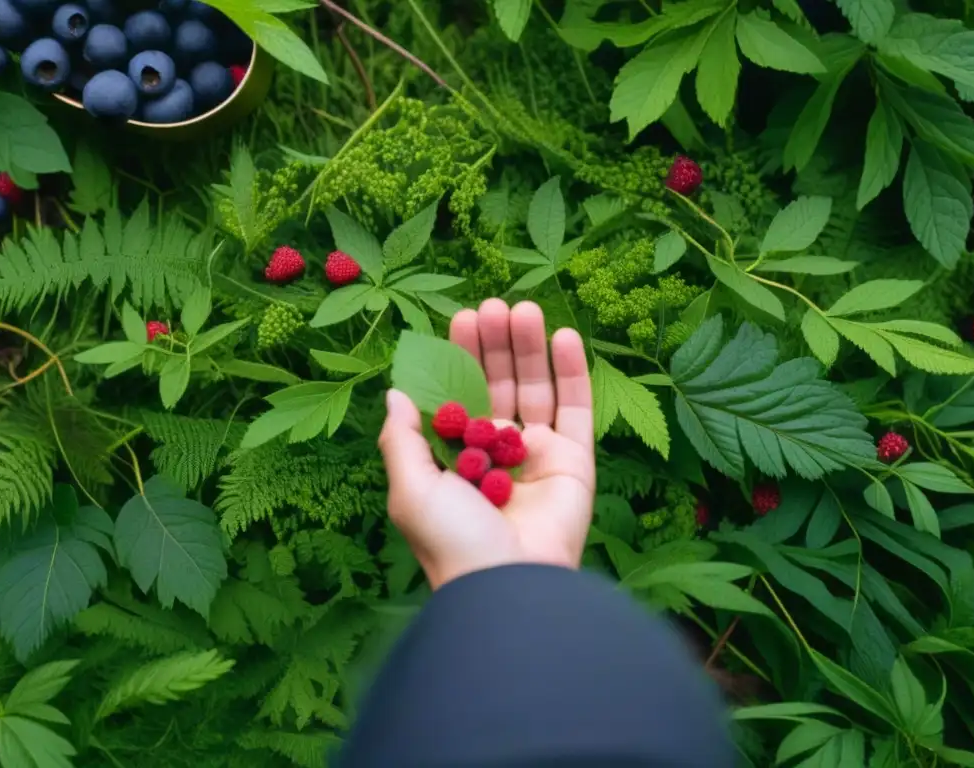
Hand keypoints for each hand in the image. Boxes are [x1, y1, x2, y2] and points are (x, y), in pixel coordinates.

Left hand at [378, 299, 595, 589]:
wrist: (508, 583)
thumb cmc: (451, 538)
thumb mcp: (410, 489)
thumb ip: (403, 438)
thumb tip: (396, 391)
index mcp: (457, 458)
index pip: (460, 394)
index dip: (459, 357)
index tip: (460, 319)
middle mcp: (498, 452)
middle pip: (498, 384)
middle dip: (494, 345)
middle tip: (492, 306)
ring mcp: (538, 455)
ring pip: (536, 389)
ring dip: (530, 348)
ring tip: (523, 309)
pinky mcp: (575, 461)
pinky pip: (577, 408)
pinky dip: (572, 371)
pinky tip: (564, 336)